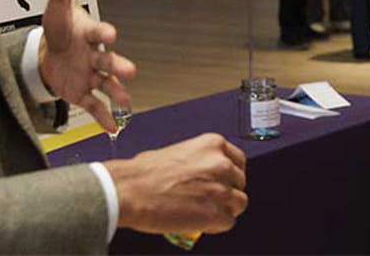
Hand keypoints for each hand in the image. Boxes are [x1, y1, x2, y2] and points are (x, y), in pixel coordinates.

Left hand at [38, 0, 136, 132]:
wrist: (51, 53)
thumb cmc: (59, 26)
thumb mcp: (57, 1)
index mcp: (91, 33)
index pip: (99, 32)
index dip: (104, 33)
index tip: (110, 34)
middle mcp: (96, 55)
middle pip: (109, 60)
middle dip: (119, 65)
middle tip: (129, 70)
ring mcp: (92, 75)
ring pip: (108, 84)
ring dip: (118, 93)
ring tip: (126, 104)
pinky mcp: (83, 92)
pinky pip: (95, 105)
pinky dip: (103, 118)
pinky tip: (111, 129)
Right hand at [106, 133, 248, 234]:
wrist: (129, 191)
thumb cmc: (143, 173)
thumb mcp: (176, 152)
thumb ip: (197, 161)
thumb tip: (200, 173)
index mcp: (212, 145)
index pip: (238, 160)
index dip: (230, 174)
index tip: (224, 181)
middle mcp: (221, 164)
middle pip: (240, 183)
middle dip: (227, 192)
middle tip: (210, 199)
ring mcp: (220, 190)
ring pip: (239, 203)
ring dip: (225, 209)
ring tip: (206, 212)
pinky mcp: (215, 214)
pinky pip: (228, 222)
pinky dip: (216, 225)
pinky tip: (200, 223)